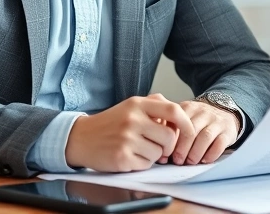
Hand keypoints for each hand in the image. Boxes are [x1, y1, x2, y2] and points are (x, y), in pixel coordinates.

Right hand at [64, 93, 193, 171]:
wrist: (81, 138)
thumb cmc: (110, 123)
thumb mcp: (131, 106)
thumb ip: (155, 106)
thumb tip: (180, 118)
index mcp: (137, 104)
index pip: (173, 110)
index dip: (186, 124)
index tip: (189, 132)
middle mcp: (133, 119)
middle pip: (169, 137)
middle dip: (167, 146)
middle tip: (156, 145)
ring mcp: (127, 138)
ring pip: (159, 153)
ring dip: (153, 155)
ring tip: (137, 148)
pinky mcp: (122, 157)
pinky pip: (146, 165)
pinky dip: (141, 164)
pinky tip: (129, 156)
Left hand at [169, 100, 239, 165]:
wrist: (224, 113)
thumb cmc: (199, 121)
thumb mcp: (184, 118)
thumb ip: (172, 129)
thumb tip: (160, 151)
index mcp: (188, 108)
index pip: (177, 123)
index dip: (170, 141)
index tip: (165, 155)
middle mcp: (203, 112)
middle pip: (191, 131)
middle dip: (182, 149)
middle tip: (178, 161)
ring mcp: (217, 121)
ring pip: (205, 137)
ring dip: (195, 153)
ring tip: (190, 162)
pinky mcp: (228, 131)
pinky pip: (220, 144)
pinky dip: (211, 154)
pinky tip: (204, 161)